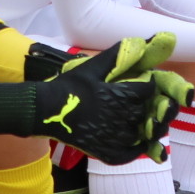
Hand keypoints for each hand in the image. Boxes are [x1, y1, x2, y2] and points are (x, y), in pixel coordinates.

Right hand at [29, 34, 192, 164]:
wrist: (45, 111)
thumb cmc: (70, 86)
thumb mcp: (94, 67)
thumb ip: (119, 55)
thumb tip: (143, 40)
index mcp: (122, 96)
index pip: (149, 89)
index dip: (146, 85)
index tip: (139, 84)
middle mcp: (122, 119)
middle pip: (148, 112)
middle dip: (146, 106)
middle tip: (135, 102)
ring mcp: (115, 138)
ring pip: (143, 133)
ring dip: (143, 127)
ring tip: (133, 119)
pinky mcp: (107, 153)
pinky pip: (131, 153)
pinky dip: (135, 147)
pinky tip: (130, 138)